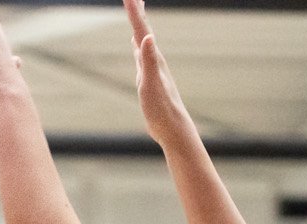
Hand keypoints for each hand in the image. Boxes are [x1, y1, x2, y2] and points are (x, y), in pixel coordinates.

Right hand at [124, 0, 190, 145]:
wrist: (173, 128)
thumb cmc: (162, 109)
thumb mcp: (151, 85)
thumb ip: (149, 61)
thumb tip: (147, 38)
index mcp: (153, 58)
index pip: (141, 28)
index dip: (134, 10)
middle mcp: (153, 58)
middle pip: (143, 28)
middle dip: (137, 10)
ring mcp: (151, 67)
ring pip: (143, 38)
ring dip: (139, 22)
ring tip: (137, 8)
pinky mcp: (148, 77)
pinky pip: (141, 53)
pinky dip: (137, 43)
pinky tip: (136, 42)